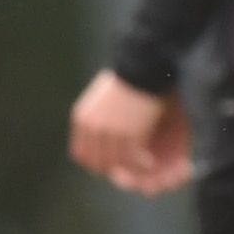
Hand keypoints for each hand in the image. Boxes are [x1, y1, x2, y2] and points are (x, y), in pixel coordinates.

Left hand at [68, 71, 194, 193]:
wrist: (143, 66)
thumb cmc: (129, 78)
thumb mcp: (103, 98)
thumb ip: (99, 115)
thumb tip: (102, 129)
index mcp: (83, 118)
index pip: (82, 155)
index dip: (97, 163)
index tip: (112, 164)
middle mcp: (91, 128)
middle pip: (96, 163)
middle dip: (114, 168)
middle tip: (129, 168)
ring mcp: (108, 132)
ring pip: (114, 163)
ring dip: (128, 168)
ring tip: (143, 166)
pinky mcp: (128, 133)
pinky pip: (131, 159)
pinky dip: (140, 164)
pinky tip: (150, 162)